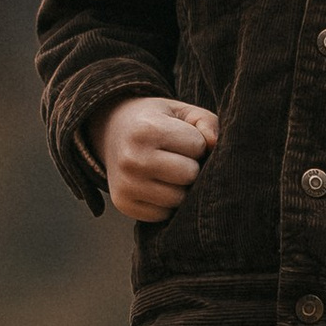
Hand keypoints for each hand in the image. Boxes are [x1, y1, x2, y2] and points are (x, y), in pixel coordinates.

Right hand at [98, 95, 218, 218]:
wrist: (111, 132)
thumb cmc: (155, 121)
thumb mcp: (180, 111)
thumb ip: (206, 121)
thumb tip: (214, 146)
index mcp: (146, 130)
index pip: (198, 146)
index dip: (196, 142)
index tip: (181, 138)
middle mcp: (132, 159)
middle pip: (189, 174)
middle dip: (191, 166)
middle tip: (176, 157)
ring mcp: (125, 184)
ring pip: (179, 198)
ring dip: (181, 187)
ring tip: (168, 171)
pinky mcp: (123, 204)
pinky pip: (163, 214)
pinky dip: (166, 202)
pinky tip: (156, 184)